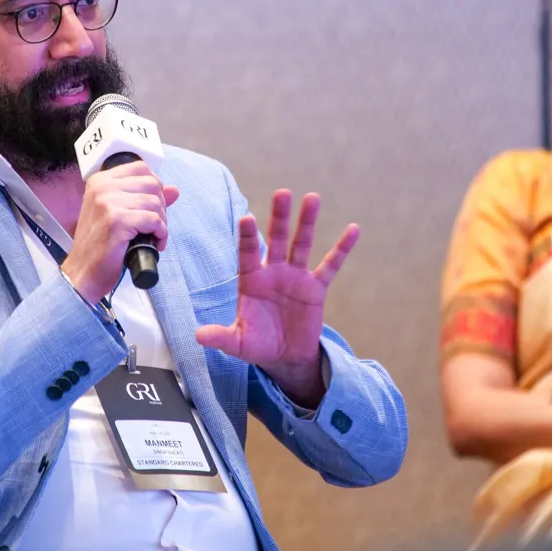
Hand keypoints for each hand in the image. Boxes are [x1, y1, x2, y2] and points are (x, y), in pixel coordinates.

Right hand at [61, 161, 180, 305]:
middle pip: (152, 184)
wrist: (82, 273)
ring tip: (151, 237)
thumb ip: (145, 198)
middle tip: (153, 227)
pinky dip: (160, 234)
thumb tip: (174, 190)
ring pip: (155, 203)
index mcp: (100, 181)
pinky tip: (153, 244)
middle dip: (160, 207)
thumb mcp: (120, 214)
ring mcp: (107, 203)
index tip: (151, 207)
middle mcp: (102, 187)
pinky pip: (153, 220)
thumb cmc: (100, 246)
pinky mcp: (116, 221)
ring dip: (161, 223)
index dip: (154, 188)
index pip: (140, 168)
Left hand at [194, 190, 357, 407]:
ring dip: (307, 222)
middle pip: (276, 239)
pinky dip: (342, 249)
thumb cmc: (257, 344)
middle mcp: (273, 272)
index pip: (247, 254)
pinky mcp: (316, 288)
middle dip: (279, 217)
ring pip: (302, 244)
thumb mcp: (238, 343)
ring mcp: (295, 277)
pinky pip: (330, 266)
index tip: (247, 218)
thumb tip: (198, 337)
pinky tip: (352, 230)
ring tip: (312, 198)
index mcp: (251, 281)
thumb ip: (220, 337)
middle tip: (282, 193)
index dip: (247, 237)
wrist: (284, 356)